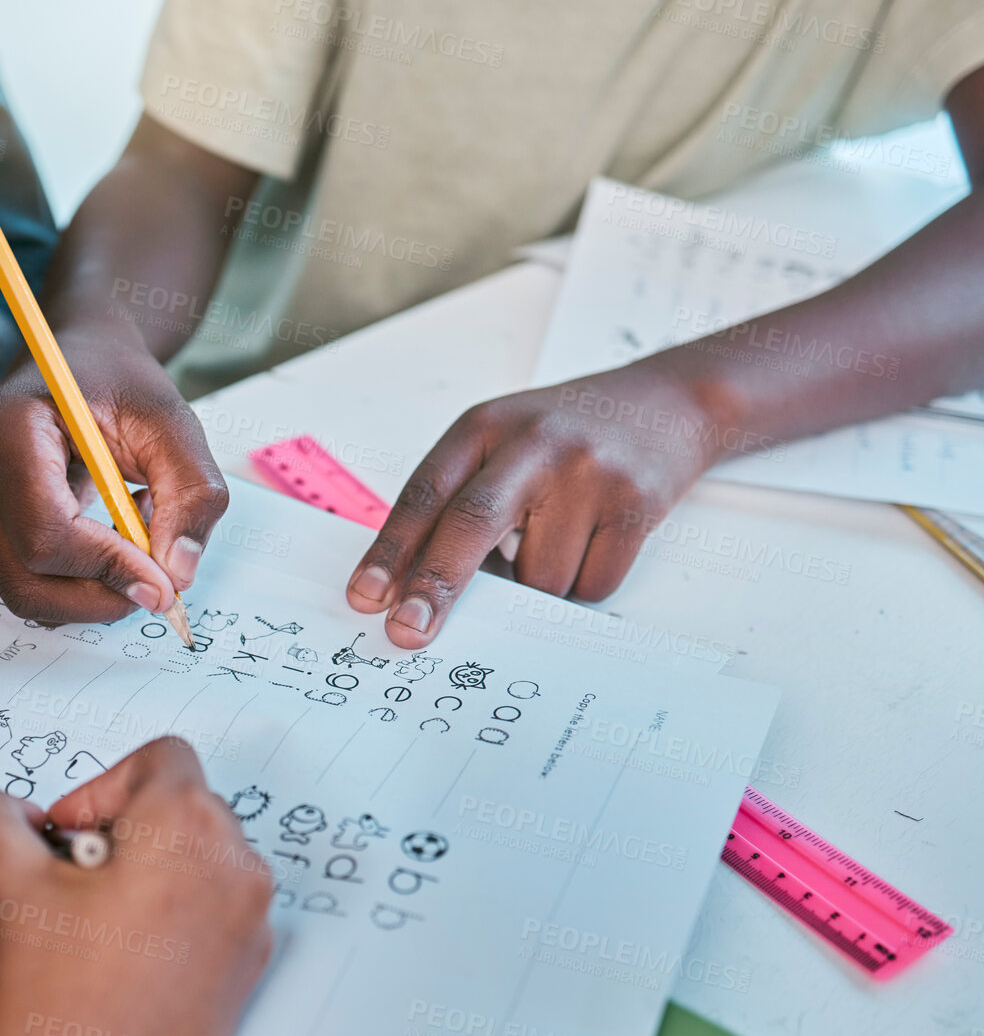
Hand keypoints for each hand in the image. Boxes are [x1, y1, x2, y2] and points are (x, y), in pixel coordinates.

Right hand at [0, 326, 228, 623]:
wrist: (76, 363)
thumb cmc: (118, 383)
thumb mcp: (172, 422)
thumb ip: (191, 492)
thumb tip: (178, 574)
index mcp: (1, 430)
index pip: (44, 533)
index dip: (109, 569)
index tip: (167, 583)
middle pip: (25, 579)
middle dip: (102, 595)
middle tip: (161, 577)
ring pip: (24, 592)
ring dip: (93, 587)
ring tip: (133, 530)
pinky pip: (23, 582)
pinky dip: (76, 581)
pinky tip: (105, 536)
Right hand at [0, 738, 272, 1035]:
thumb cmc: (50, 1021)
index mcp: (192, 834)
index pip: (159, 757)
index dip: (96, 787)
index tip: (63, 834)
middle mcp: (237, 878)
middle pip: (179, 808)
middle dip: (116, 834)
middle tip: (62, 882)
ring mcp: (247, 933)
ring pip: (192, 864)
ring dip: (137, 877)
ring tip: (78, 929)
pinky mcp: (242, 980)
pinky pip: (206, 917)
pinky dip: (160, 922)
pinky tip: (102, 965)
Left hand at [347, 364, 727, 647]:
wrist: (668, 404)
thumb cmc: (566, 436)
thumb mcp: (500, 443)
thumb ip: (459, 501)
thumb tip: (419, 590)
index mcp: (484, 427)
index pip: (425, 493)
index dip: (390, 550)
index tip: (366, 596)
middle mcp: (533, 444)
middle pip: (471, 525)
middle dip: (435, 586)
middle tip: (407, 631)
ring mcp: (587, 473)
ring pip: (538, 577)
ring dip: (535, 584)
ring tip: (559, 535)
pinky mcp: (634, 504)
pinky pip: (589, 585)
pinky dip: (582, 583)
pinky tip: (594, 540)